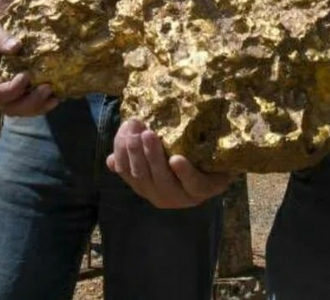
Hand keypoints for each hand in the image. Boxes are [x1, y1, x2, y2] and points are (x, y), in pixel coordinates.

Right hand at [0, 16, 57, 115]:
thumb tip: (16, 46)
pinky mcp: (14, 88)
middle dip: (30, 103)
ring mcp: (4, 90)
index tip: (27, 75)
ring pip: (19, 109)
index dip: (13, 89)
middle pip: (9, 107)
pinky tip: (56, 97)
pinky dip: (41, 104)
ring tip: (55, 97)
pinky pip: (26, 103)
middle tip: (47, 88)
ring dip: (38, 107)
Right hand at [105, 118, 231, 208]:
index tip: (125, 132)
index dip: (122, 154)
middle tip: (135, 132)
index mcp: (146, 186)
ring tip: (150, 135)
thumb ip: (134, 154)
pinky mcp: (206, 191)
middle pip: (143, 178)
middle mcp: (161, 196)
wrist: (219, 161)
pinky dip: (184, 173)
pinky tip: (176, 159)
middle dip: (136, 154)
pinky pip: (193, 185)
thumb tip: (109, 161)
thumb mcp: (155, 152)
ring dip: (155, 158)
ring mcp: (184, 197)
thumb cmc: (182, 154)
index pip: (127, 172)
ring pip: (164, 181)